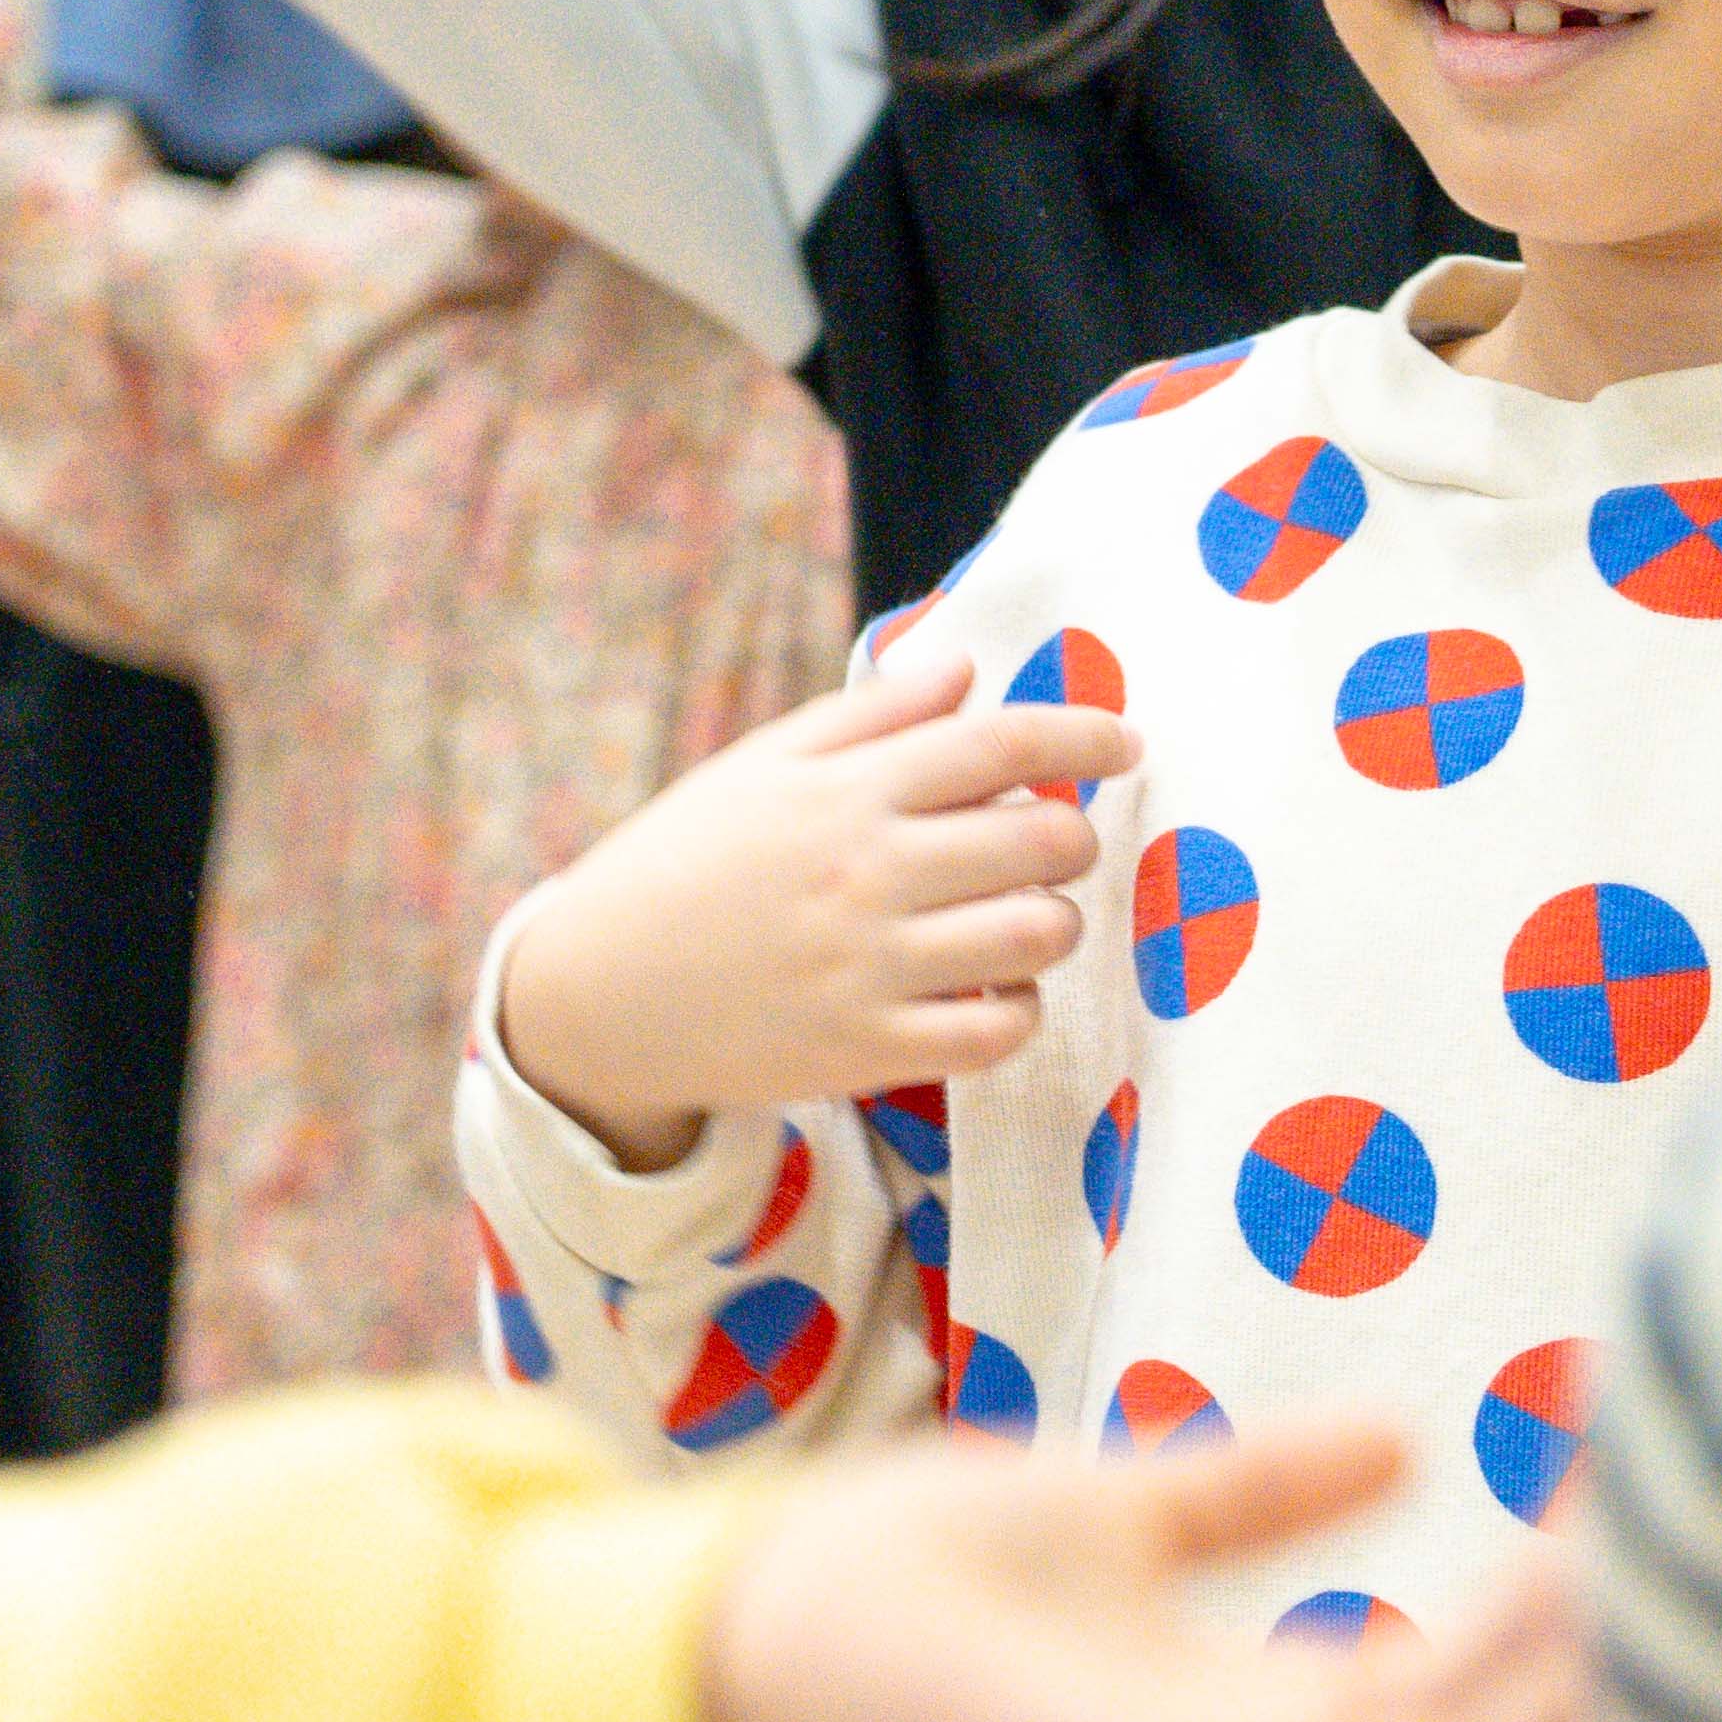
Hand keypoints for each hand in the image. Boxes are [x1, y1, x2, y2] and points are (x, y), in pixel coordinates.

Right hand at [498, 641, 1138, 1171]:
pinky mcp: (866, 1051)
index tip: (1126, 742)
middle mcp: (868, 871)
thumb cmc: (685, 865)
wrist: (596, 994)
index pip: (1000, 742)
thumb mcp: (760, 768)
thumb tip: (966, 670)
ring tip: (1026, 918)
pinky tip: (995, 991)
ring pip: (1037, 934)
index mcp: (846, 790)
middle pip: (1041, 838)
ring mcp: (870, 966)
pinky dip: (1018, 1009)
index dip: (1083, 734)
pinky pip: (997, 1031)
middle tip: (1051, 844)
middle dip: (1071, 836)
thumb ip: (870, 717)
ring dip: (1055, 921)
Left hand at [705, 1422, 1598, 1721]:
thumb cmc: (910, 1581)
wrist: (755, 1628)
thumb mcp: (1122, 1507)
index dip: (1568, 1640)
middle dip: (1611, 1697)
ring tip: (1701, 1654)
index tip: (1672, 1558)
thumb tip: (1406, 1440)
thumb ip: (1254, 1492)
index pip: (1456, 1699)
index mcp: (1251, 1719)